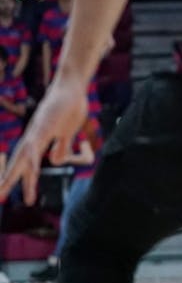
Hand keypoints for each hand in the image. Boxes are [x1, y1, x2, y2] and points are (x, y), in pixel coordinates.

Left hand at [0, 78, 89, 204]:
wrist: (73, 85)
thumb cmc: (71, 105)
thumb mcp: (68, 131)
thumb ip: (61, 146)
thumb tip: (55, 161)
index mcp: (38, 139)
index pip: (26, 163)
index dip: (22, 179)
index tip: (24, 197)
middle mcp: (33, 136)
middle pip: (18, 162)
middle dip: (8, 181)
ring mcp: (37, 130)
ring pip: (22, 156)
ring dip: (13, 173)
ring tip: (3, 189)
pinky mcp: (45, 124)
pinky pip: (36, 144)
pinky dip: (31, 157)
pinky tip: (29, 168)